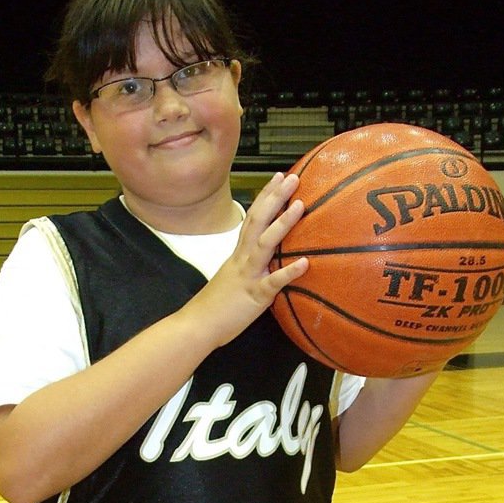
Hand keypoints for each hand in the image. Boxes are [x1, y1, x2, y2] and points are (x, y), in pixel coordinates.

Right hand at [188, 172, 308, 346]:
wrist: (198, 325)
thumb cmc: (217, 305)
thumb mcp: (233, 277)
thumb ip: (249, 265)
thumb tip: (266, 259)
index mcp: (239, 254)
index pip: (253, 218)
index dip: (266, 196)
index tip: (279, 177)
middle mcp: (243, 258)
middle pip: (258, 221)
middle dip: (275, 198)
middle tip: (293, 178)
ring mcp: (248, 275)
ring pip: (265, 244)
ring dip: (283, 223)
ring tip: (299, 205)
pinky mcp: (254, 295)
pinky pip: (273, 282)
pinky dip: (288, 271)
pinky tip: (305, 263)